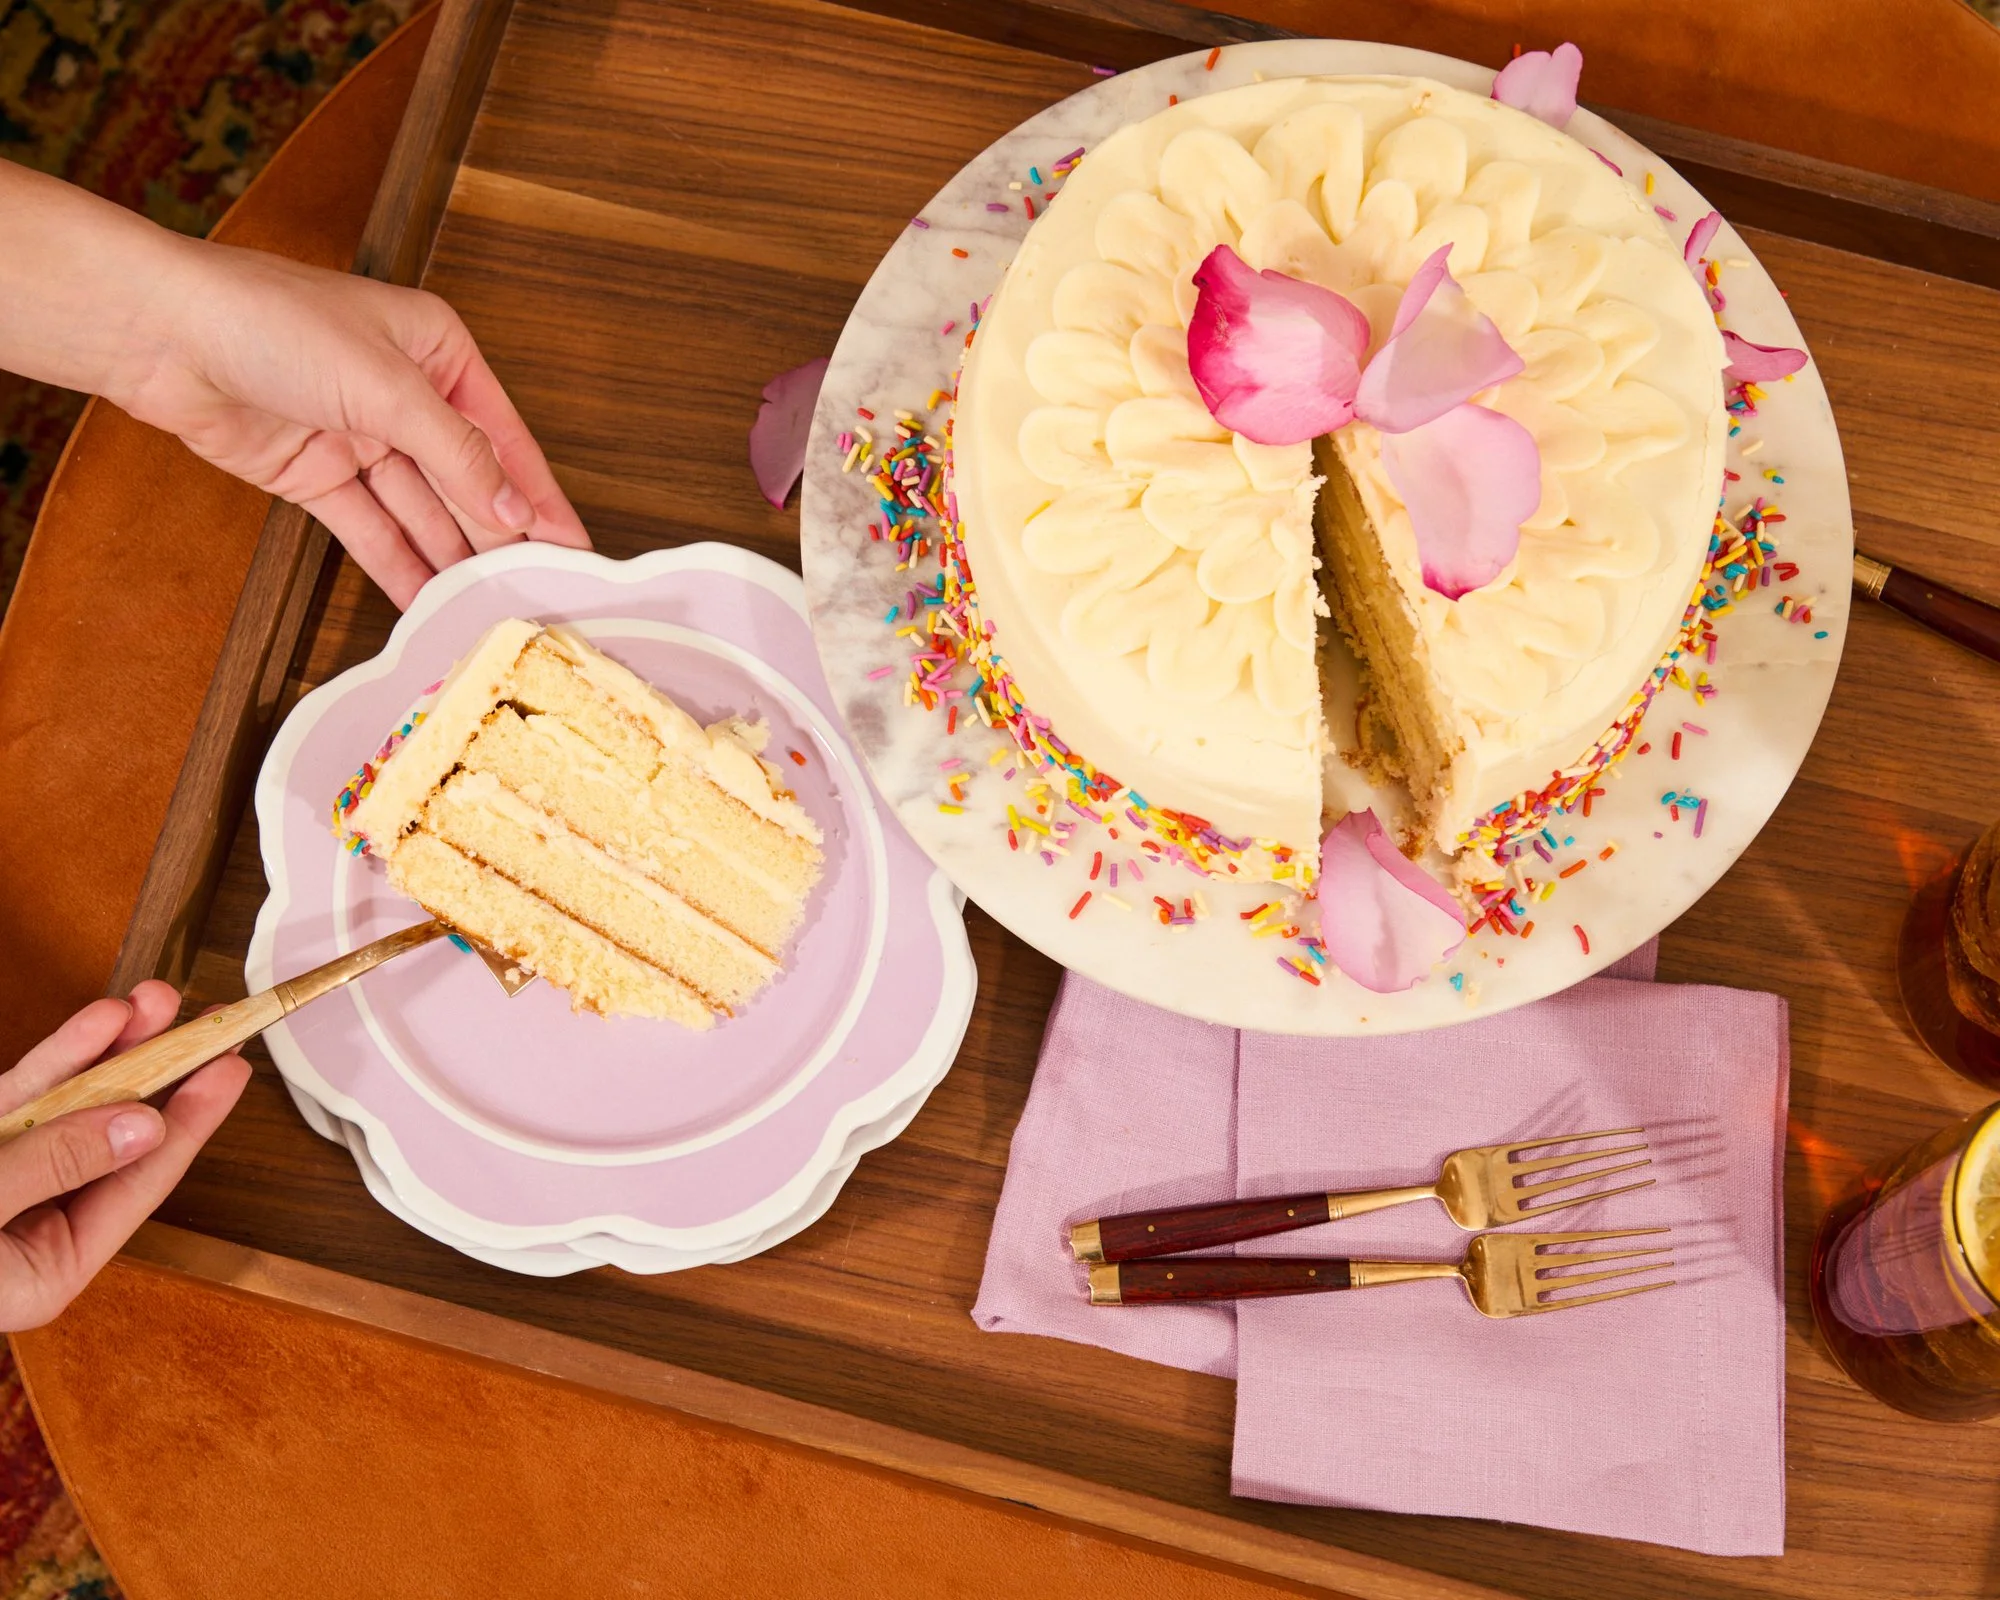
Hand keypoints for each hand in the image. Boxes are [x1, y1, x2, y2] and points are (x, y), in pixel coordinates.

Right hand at [0, 983, 249, 1330]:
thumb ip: (50, 1168)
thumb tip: (137, 1126)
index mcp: (42, 1271)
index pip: (137, 1186)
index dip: (190, 1125)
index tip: (234, 1071)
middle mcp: (28, 1226)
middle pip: (115, 1138)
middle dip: (159, 1074)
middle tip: (205, 1020)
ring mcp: (0, 1178)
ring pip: (75, 1106)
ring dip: (115, 1051)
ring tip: (155, 1000)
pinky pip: (27, 1097)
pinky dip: (61, 1058)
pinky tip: (98, 1023)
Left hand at [118, 243, 592, 608]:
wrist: (160, 334)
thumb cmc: (268, 320)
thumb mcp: (387, 387)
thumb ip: (457, 455)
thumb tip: (513, 509)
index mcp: (436, 351)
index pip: (504, 438)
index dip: (539, 496)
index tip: (573, 546)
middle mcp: (404, 394)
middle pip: (465, 480)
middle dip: (496, 535)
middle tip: (532, 590)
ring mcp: (359, 436)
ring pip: (420, 510)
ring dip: (450, 557)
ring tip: (485, 607)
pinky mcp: (316, 472)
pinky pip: (370, 526)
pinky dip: (396, 563)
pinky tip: (425, 599)